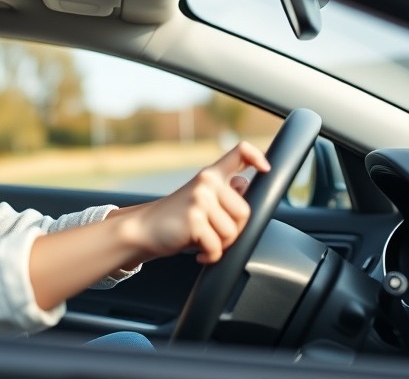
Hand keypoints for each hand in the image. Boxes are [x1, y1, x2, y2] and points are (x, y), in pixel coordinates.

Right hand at [111, 141, 270, 264]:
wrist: (143, 229)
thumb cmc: (175, 218)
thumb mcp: (200, 199)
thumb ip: (223, 191)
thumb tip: (244, 183)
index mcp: (210, 175)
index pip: (240, 153)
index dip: (258, 157)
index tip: (265, 169)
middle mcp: (206, 183)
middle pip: (245, 212)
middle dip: (234, 231)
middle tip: (215, 235)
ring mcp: (199, 200)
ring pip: (232, 232)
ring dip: (221, 245)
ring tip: (204, 242)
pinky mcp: (194, 220)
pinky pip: (217, 247)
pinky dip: (210, 256)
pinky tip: (199, 253)